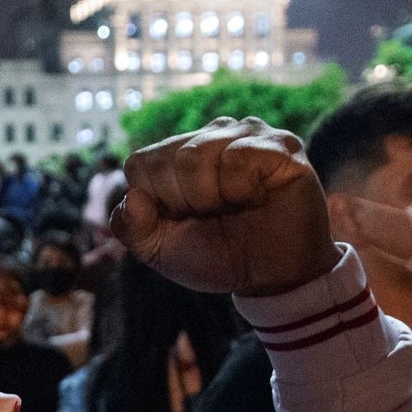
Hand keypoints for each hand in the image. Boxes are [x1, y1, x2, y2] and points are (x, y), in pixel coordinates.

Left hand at [112, 117, 341, 296]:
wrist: (272, 277)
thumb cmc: (218, 256)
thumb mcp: (160, 250)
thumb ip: (130, 227)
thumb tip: (132, 197)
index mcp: (175, 153)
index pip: (139, 164)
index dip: (159, 202)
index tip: (186, 218)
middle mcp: (209, 134)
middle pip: (168, 159)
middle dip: (187, 203)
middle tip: (216, 215)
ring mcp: (245, 133)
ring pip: (197, 155)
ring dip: (213, 198)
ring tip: (237, 206)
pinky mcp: (280, 143)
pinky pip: (238, 158)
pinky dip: (242, 191)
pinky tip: (259, 197)